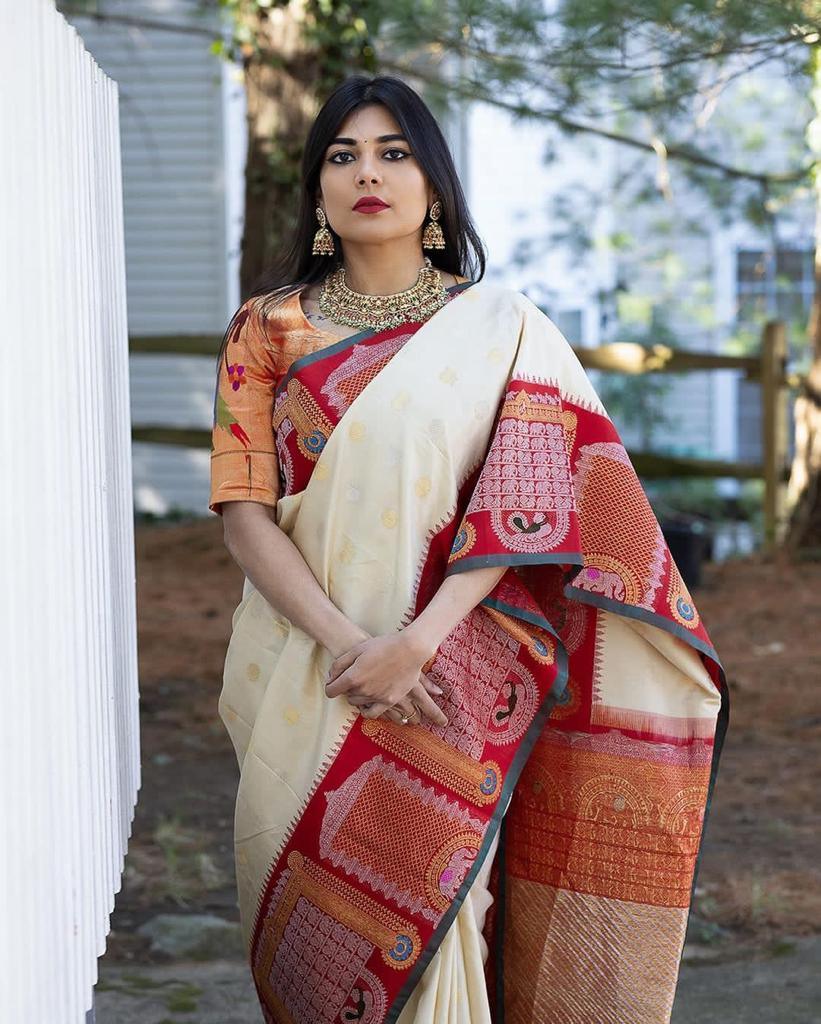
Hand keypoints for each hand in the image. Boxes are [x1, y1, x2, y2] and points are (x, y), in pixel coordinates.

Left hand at [325, 634, 447, 726]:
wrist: (410, 649)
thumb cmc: (383, 645)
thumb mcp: (357, 649)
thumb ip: (340, 664)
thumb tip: (330, 678)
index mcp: (353, 677)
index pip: (331, 691)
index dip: (330, 686)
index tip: (334, 682)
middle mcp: (363, 690)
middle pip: (346, 695)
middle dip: (347, 688)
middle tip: (355, 677)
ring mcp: (376, 697)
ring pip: (358, 703)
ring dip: (357, 695)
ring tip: (365, 684)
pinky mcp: (389, 701)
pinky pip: (372, 713)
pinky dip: (367, 710)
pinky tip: (368, 702)